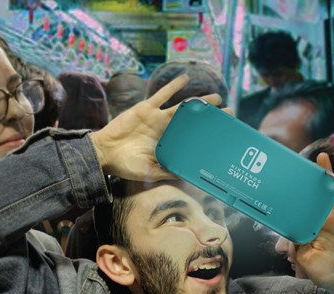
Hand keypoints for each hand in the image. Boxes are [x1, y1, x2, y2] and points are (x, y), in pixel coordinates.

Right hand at [91, 74, 232, 181]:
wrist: (104, 153)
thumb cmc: (126, 166)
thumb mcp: (149, 172)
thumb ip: (168, 171)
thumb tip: (188, 174)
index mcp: (168, 146)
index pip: (192, 139)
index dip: (207, 136)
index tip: (223, 133)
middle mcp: (165, 131)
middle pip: (192, 122)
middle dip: (209, 118)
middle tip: (228, 112)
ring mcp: (156, 119)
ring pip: (182, 107)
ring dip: (199, 102)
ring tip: (216, 98)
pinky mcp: (146, 108)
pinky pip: (162, 95)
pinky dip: (173, 86)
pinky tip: (186, 78)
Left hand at [294, 154, 333, 289]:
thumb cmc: (324, 274)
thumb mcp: (304, 257)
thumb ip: (297, 240)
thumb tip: (291, 226)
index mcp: (312, 227)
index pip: (305, 205)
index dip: (301, 192)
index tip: (295, 177)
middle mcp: (326, 220)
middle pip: (321, 194)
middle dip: (319, 177)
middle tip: (315, 159)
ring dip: (333, 174)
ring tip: (329, 157)